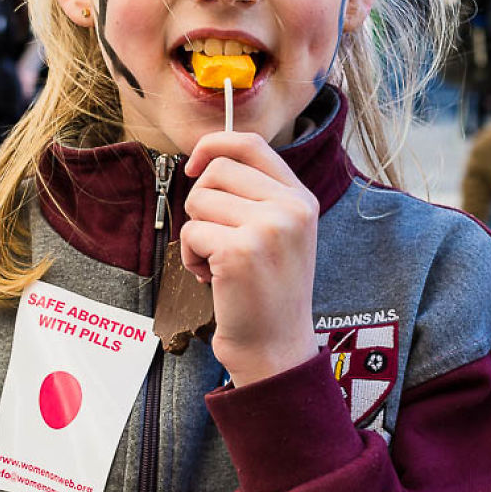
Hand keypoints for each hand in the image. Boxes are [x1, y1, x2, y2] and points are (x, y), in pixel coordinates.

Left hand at [181, 131, 319, 386]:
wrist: (274, 348)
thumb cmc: (265, 293)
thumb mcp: (278, 233)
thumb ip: (255, 195)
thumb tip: (206, 159)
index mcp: (301, 198)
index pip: (251, 144)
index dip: (214, 144)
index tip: (194, 164)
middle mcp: (291, 208)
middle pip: (217, 170)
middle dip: (200, 203)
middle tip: (213, 238)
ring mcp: (269, 228)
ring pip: (199, 200)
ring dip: (195, 234)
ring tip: (215, 263)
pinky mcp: (240, 251)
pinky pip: (191, 232)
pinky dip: (190, 257)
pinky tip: (210, 278)